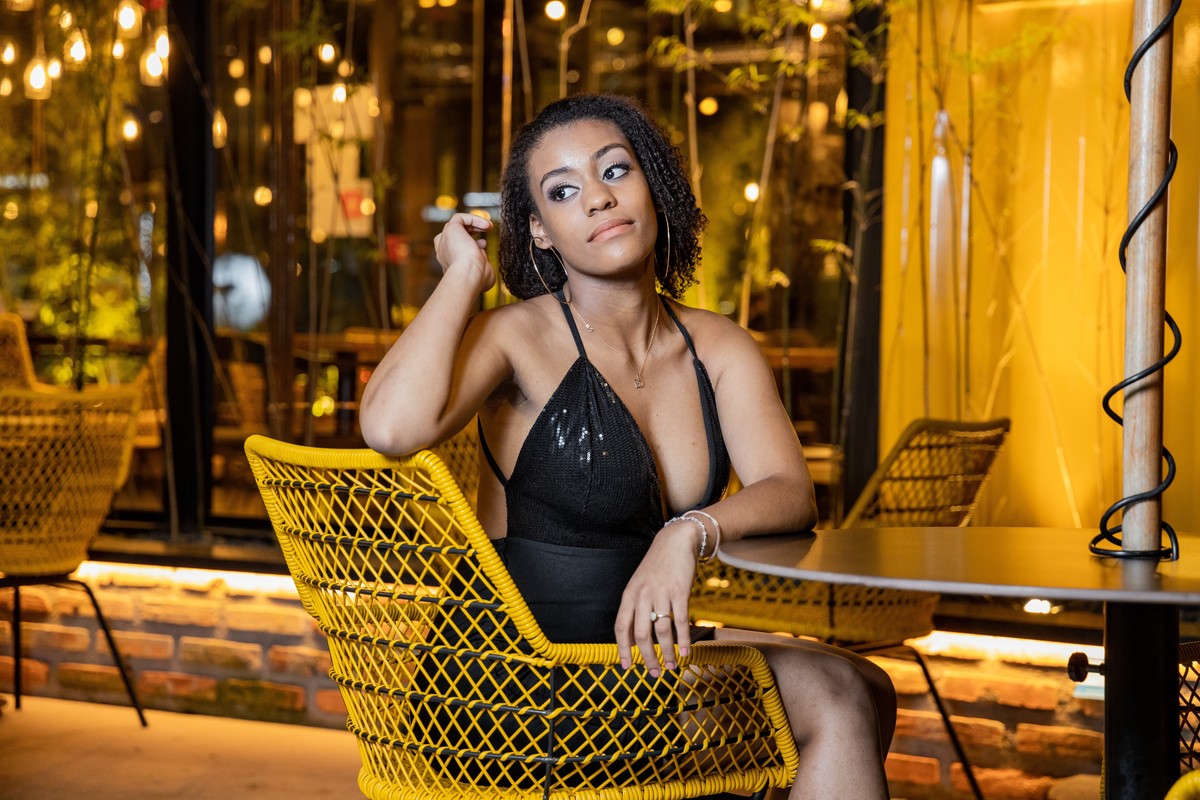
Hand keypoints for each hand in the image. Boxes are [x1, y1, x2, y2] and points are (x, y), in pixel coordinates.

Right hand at [433, 213, 495, 292]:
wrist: (469, 273)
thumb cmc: (476, 278)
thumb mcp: (483, 272)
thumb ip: (482, 266)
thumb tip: (485, 262)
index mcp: (449, 262)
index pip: (457, 248)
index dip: (471, 244)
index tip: (484, 245)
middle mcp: (444, 250)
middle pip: (456, 236)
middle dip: (471, 232)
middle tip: (485, 232)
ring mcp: (445, 239)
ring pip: (457, 225)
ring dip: (474, 224)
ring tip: (489, 226)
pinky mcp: (449, 229)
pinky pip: (459, 218)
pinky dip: (474, 219)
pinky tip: (486, 225)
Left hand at [614, 520, 701, 676]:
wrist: (675, 542)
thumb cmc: (657, 567)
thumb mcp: (639, 584)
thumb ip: (636, 608)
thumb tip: (635, 639)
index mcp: (629, 595)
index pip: (621, 627)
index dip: (622, 649)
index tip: (626, 666)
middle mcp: (643, 595)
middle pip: (641, 634)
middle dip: (648, 657)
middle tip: (654, 673)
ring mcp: (661, 593)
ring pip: (661, 630)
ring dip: (667, 652)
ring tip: (672, 667)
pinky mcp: (679, 592)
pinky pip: (680, 621)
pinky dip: (683, 639)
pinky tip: (686, 652)